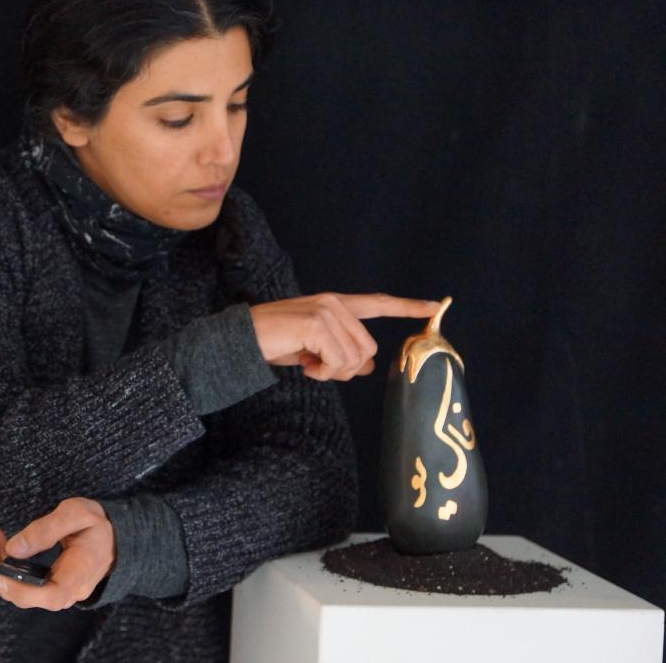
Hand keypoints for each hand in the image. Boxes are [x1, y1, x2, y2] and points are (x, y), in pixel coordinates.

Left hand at [0, 497, 114, 610]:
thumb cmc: (98, 524)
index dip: (19, 589)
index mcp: (80, 574)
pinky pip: (22, 584)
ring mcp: (58, 592)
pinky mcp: (49, 587)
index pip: (48, 596)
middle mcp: (68, 591)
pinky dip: (6, 565)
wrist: (116, 537)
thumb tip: (14, 548)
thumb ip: (47, 529)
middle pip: (24, 596)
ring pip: (18, 591)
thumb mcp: (77, 513)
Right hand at [250, 293, 441, 381]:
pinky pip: (338, 361)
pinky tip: (304, 365)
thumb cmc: (272, 343)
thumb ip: (342, 354)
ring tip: (308, 365)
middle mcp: (333, 303)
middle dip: (346, 368)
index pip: (377, 303)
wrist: (240, 341)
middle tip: (317, 368)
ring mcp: (326, 311)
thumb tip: (368, 367)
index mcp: (334, 304)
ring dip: (332, 372)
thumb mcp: (313, 351)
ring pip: (355, 358)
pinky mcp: (316, 324)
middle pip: (368, 348)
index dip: (407, 306)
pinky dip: (322, 372)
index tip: (435, 304)